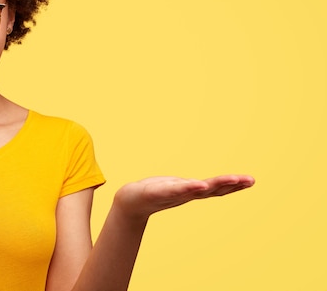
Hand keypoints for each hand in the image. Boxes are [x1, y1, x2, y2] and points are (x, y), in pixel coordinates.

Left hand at [113, 175, 254, 220]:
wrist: (131, 201)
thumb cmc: (155, 193)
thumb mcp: (177, 188)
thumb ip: (192, 188)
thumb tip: (206, 186)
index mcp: (192, 191)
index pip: (217, 188)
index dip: (234, 185)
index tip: (251, 180)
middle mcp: (186, 193)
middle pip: (212, 189)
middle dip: (231, 184)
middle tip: (249, 180)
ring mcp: (173, 194)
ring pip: (197, 189)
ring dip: (214, 184)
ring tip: (231, 179)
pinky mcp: (158, 193)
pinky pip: (175, 190)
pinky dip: (188, 188)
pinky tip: (199, 185)